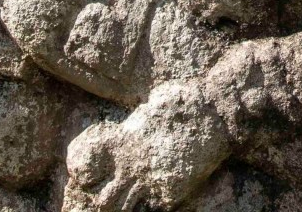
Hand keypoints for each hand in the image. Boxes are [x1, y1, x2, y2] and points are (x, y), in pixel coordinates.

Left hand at [63, 85, 227, 211]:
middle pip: (102, 201)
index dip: (85, 173)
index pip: (87, 167)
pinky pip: (154, 206)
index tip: (89, 172)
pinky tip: (160, 189)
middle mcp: (133, 166)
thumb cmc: (183, 101)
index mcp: (123, 142)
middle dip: (102, 199)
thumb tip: (129, 130)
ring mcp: (152, 183)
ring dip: (127, 203)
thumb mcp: (150, 107)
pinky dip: (154, 200)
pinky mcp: (172, 192)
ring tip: (135, 192)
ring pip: (125, 209)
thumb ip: (136, 124)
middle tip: (111, 189)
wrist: (216, 113)